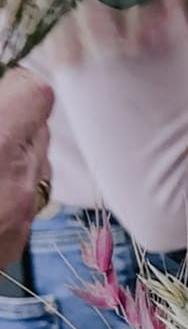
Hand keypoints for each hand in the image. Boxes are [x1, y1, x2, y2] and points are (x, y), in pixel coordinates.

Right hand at [0, 69, 51, 268]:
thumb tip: (7, 90)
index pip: (36, 94)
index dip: (14, 85)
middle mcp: (17, 181)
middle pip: (40, 129)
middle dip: (12, 119)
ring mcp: (19, 216)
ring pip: (36, 167)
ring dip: (13, 155)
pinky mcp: (14, 243)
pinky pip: (26, 202)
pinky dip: (6, 190)